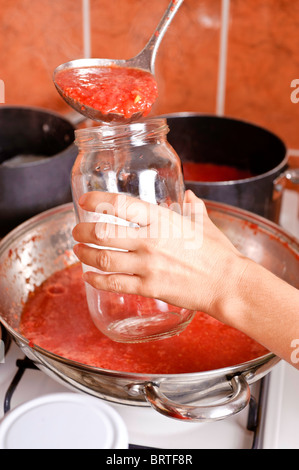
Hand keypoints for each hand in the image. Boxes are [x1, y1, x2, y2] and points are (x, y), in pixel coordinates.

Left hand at [72, 190, 247, 320]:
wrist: (227, 283)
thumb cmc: (219, 253)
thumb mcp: (204, 223)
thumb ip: (193, 207)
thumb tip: (189, 196)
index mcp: (162, 220)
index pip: (120, 204)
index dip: (97, 201)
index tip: (85, 201)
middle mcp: (150, 240)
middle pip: (103, 233)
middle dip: (83, 231)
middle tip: (77, 231)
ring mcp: (147, 265)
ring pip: (103, 259)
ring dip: (85, 255)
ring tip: (79, 251)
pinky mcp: (149, 287)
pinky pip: (114, 283)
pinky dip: (96, 280)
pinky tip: (90, 277)